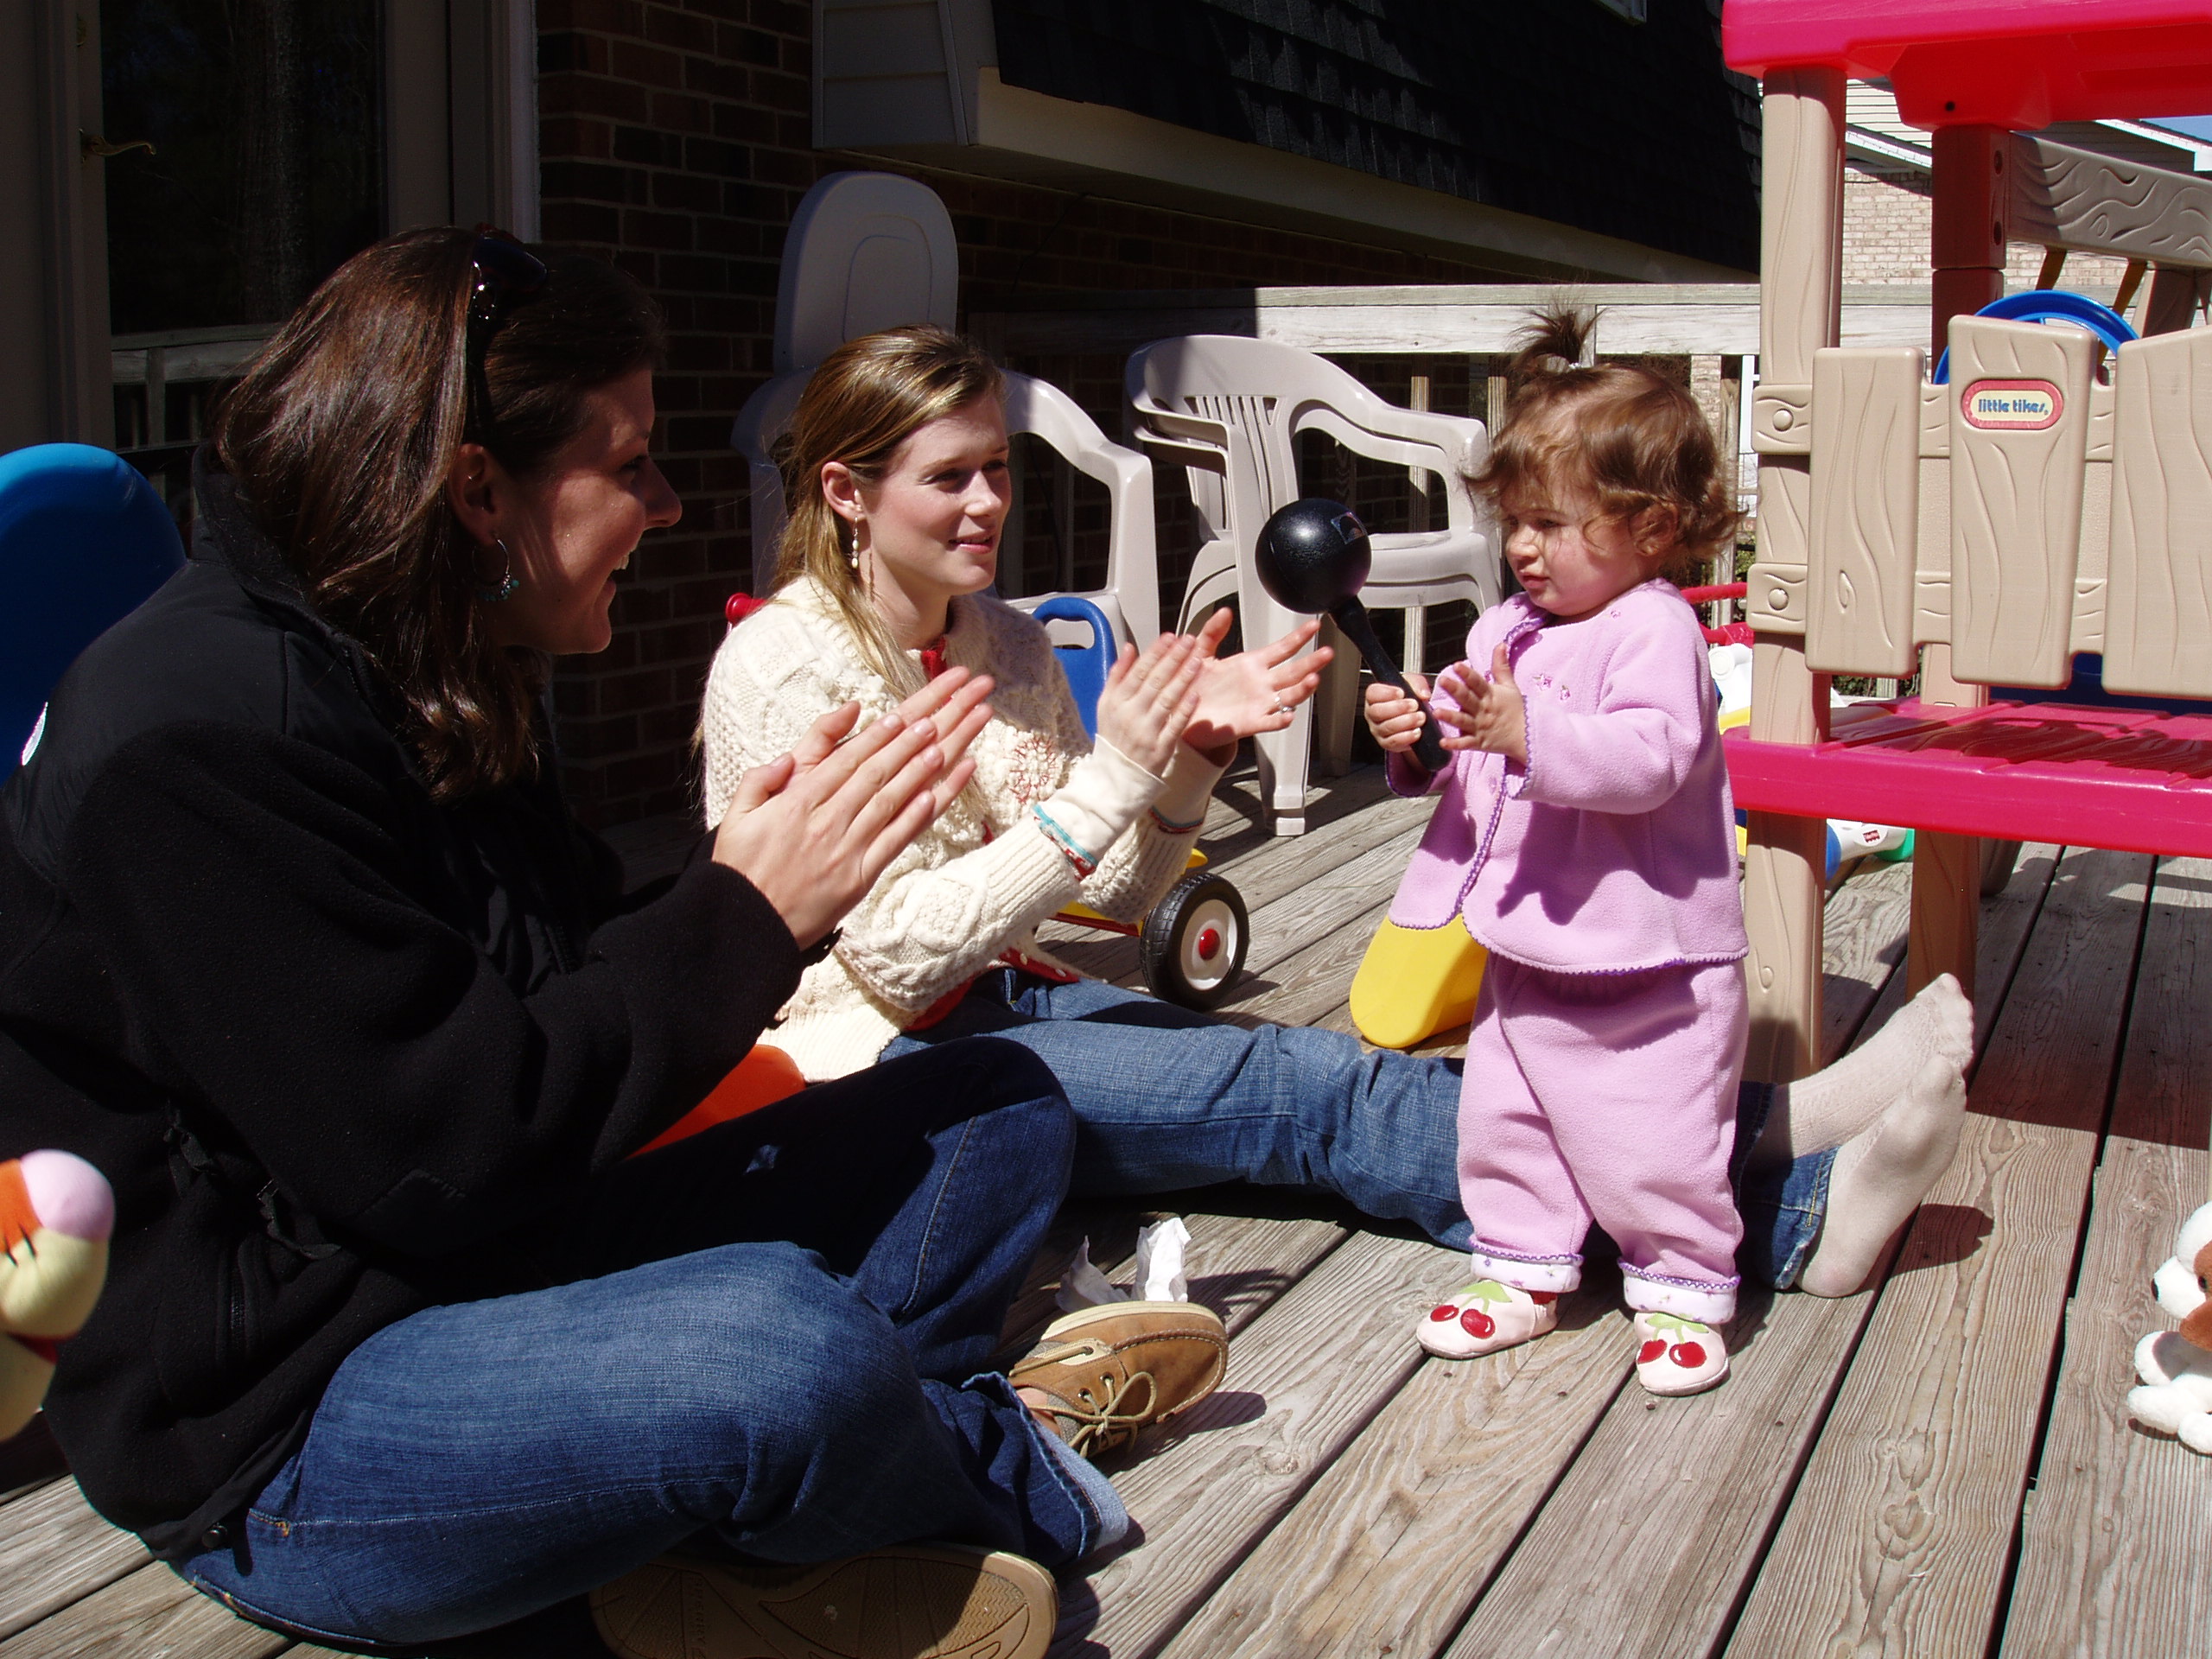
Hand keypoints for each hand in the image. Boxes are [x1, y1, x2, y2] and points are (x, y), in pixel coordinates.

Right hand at [710, 671, 988, 946]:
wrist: (747, 925)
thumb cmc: (740, 869)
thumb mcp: (735, 817)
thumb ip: (759, 781)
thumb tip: (786, 758)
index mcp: (797, 803)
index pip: (844, 762)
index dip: (875, 737)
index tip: (899, 717)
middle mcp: (826, 822)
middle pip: (873, 775)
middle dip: (905, 745)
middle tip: (933, 720)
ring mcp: (846, 849)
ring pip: (888, 802)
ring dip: (917, 773)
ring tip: (941, 747)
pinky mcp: (859, 878)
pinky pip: (892, 842)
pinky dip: (914, 818)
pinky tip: (933, 797)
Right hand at [1094, 631, 1204, 775]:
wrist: (1115, 778)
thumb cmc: (1113, 738)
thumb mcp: (1105, 705)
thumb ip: (1117, 675)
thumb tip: (1128, 648)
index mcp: (1115, 701)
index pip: (1138, 670)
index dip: (1156, 652)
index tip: (1170, 637)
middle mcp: (1129, 715)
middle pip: (1154, 681)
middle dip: (1174, 658)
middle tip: (1189, 641)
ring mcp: (1145, 732)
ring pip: (1166, 700)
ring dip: (1183, 678)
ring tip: (1198, 660)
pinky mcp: (1159, 749)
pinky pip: (1174, 726)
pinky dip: (1184, 710)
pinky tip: (1195, 694)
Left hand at [1181, 613, 1332, 757]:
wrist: (1180, 714)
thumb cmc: (1195, 686)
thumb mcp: (1201, 653)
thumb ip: (1213, 632)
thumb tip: (1225, 612)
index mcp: (1251, 664)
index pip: (1282, 648)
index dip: (1299, 637)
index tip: (1314, 625)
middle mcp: (1260, 684)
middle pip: (1293, 671)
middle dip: (1311, 662)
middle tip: (1327, 652)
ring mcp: (1257, 704)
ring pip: (1288, 696)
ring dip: (1302, 689)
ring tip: (1314, 679)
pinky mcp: (1248, 723)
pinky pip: (1268, 722)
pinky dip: (1279, 720)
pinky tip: (1288, 716)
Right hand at [1363, 670, 1432, 755]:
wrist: (1416, 716)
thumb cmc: (1409, 698)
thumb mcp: (1413, 685)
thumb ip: (1417, 684)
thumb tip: (1423, 694)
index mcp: (1375, 697)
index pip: (1372, 693)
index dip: (1386, 693)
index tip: (1401, 692)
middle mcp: (1373, 714)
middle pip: (1377, 711)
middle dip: (1398, 708)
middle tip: (1414, 705)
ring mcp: (1378, 730)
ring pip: (1386, 727)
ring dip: (1406, 722)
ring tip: (1420, 717)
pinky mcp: (1386, 743)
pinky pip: (1393, 742)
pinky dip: (1406, 737)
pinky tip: (1416, 731)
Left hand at [1437, 646, 1526, 764]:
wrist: (1526, 736)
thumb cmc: (1516, 709)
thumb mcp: (1510, 686)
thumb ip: (1501, 666)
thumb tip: (1500, 644)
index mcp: (1490, 695)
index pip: (1478, 682)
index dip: (1467, 674)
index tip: (1457, 665)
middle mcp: (1483, 710)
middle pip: (1467, 698)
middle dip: (1455, 690)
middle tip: (1442, 681)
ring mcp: (1480, 727)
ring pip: (1463, 721)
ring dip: (1450, 717)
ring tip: (1436, 712)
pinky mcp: (1478, 742)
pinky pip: (1465, 743)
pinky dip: (1455, 744)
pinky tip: (1442, 742)